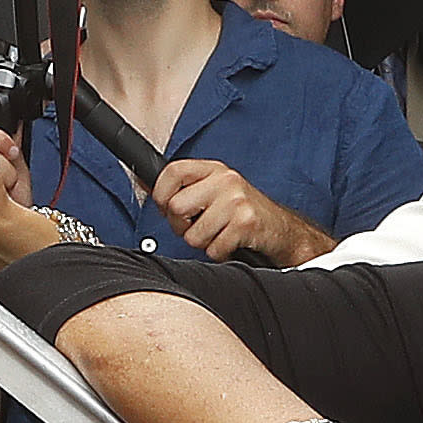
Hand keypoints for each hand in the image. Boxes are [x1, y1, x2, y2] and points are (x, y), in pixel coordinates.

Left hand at [150, 157, 323, 265]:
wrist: (281, 229)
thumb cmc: (242, 211)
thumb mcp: (213, 190)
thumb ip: (181, 187)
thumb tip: (141, 180)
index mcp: (214, 169)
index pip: (171, 172)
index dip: (160, 193)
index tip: (165, 207)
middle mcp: (225, 180)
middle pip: (176, 208)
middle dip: (181, 226)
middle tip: (197, 226)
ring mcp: (236, 201)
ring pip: (192, 235)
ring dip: (202, 243)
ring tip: (218, 234)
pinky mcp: (245, 223)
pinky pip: (212, 249)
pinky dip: (218, 253)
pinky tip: (230, 242)